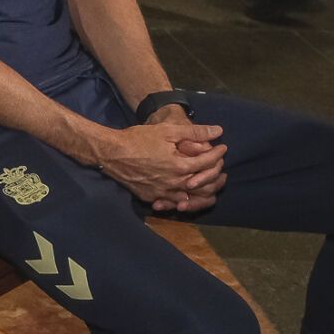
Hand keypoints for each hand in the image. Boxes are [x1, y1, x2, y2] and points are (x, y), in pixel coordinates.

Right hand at [89, 119, 227, 212]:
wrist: (110, 153)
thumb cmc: (137, 139)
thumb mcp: (167, 131)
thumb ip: (195, 132)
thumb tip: (218, 131)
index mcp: (180, 166)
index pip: (208, 162)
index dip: (218, 154)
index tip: (223, 147)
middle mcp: (174, 183)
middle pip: (205, 184)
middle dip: (216, 174)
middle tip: (220, 167)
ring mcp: (162, 193)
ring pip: (191, 198)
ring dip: (203, 190)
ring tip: (207, 182)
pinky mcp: (151, 197)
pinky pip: (173, 202)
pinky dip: (184, 199)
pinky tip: (186, 193)